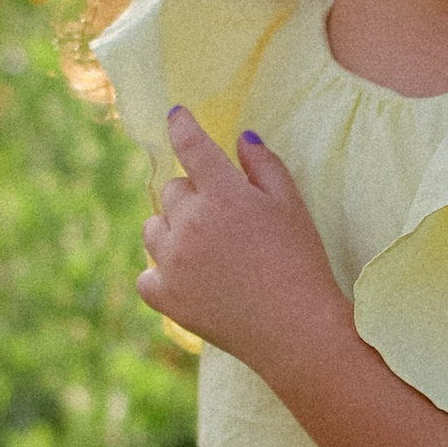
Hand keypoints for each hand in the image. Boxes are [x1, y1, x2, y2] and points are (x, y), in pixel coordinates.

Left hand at [138, 108, 345, 380]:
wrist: (296, 330)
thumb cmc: (300, 263)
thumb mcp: (292, 206)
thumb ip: (264, 165)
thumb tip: (241, 138)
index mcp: (223, 193)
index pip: (191, 145)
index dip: (181, 125)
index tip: (176, 115)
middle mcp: (189, 222)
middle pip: (172, 191)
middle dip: (194, 198)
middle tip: (225, 222)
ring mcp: (172, 261)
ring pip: (154, 228)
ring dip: (172, 231)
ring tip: (207, 252)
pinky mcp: (164, 297)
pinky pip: (147, 273)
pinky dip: (163, 274)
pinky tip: (192, 281)